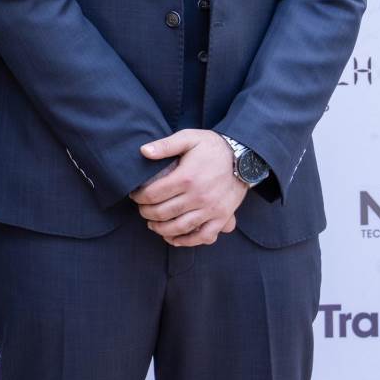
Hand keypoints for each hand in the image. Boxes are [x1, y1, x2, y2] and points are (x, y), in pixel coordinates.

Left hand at [132, 130, 247, 246]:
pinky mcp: (222, 217)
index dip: (139, 197)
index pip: (153, 194)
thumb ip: (165, 145)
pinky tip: (174, 238)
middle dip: (146, 213)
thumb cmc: (212, 147)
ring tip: (152, 224)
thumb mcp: (189, 138)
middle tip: (142, 209)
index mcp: (186, 177)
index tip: (135, 195)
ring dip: (161, 229)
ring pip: (180, 227)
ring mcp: (211, 209)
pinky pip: (203, 236)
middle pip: (163, 212)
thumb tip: (143, 151)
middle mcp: (198, 196)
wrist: (244, 158)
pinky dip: (187, 241)